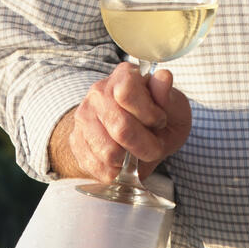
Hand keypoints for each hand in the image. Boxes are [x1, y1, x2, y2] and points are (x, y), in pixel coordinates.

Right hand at [49, 62, 191, 182]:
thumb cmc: (155, 119)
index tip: (160, 121)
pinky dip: (114, 171)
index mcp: (124, 76)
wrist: (132, 133)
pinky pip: (96, 166)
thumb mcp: (172, 107)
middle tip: (154, 147)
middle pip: (120, 127)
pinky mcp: (76, 140)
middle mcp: (99, 92)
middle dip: (145, 146)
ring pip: (108, 151)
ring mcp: (84, 116)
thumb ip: (167, 96)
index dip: (148, 114)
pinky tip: (122, 163)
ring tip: (136, 153)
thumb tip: (164, 77)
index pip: (127, 92)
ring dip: (129, 161)